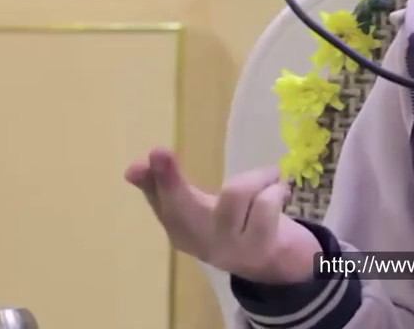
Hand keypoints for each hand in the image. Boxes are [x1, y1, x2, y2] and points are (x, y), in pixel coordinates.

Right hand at [125, 147, 321, 284]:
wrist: (276, 262)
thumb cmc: (235, 225)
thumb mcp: (202, 208)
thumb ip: (170, 188)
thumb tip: (132, 169)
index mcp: (183, 231)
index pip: (162, 204)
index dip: (151, 183)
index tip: (135, 166)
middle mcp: (202, 244)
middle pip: (181, 208)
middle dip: (169, 180)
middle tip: (159, 152)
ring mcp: (231, 249)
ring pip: (235, 194)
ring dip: (258, 176)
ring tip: (269, 176)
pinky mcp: (261, 249)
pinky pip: (266, 204)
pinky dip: (276, 188)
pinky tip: (281, 192)